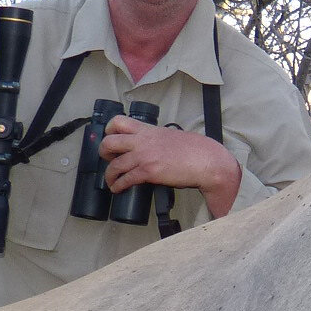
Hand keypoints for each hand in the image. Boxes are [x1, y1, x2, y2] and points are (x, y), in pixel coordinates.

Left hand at [100, 118, 242, 217]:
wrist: (206, 161)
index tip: (111, 139)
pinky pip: (125, 179)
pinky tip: (118, 189)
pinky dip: (118, 186)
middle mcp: (142, 141)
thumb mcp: (171, 136)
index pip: (118, 122)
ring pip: (114, 165)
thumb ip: (156, 139)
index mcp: (148, 130)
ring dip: (109, 175)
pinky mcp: (148, 172)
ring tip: (111, 181)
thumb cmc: (195, 150)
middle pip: (108, 142)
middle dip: (104, 153)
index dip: (109, 131)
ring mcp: (144, 156)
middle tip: (109, 160)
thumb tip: (150, 148)